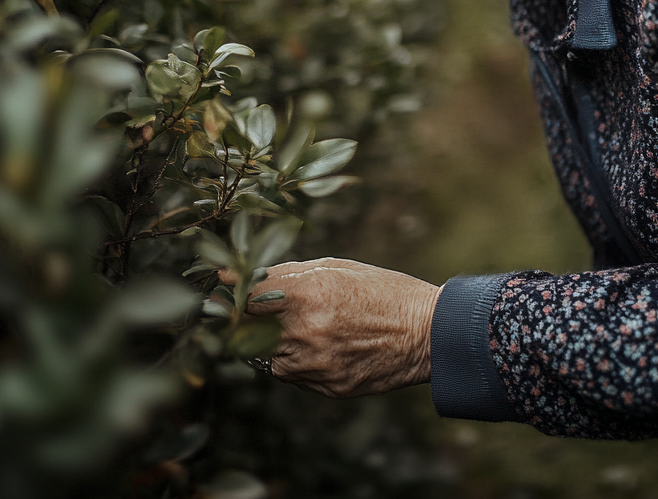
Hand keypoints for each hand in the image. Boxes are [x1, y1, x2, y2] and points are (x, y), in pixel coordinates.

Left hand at [220, 258, 440, 397]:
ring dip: (270, 342)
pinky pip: (293, 376)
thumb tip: (240, 277)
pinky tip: (318, 344)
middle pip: (247, 332)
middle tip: (254, 309)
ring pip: (267, 358)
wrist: (429, 333)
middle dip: (245, 320)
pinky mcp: (327, 389)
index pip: (245, 299)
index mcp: (308, 294)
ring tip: (297, 325)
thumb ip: (286, 273)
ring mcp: (316, 366)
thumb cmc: (383, 289)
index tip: (228, 290)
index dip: (232, 294)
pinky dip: (295, 360)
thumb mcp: (335, 267)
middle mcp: (307, 333)